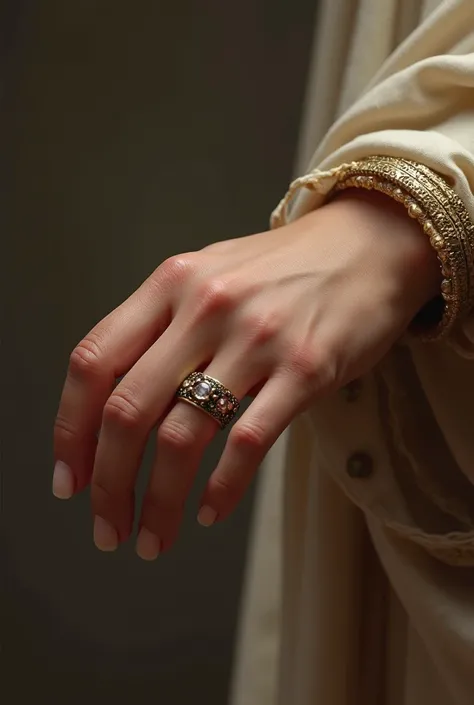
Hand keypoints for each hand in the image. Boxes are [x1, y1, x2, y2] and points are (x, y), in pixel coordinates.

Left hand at [53, 189, 440, 558]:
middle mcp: (205, 307)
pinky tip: (208, 512)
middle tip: (106, 528)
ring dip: (159, 502)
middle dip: (107, 484)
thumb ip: (161, 327)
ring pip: (183, 437)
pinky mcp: (307, 368)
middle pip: (128, 410)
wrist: (367, 245)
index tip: (68, 480)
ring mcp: (257, 338)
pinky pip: (248, 442)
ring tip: (152, 537)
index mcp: (170, 283)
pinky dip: (221, 490)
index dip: (69, 429)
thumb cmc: (281, 268)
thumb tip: (114, 404)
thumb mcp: (208, 276)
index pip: (93, 362)